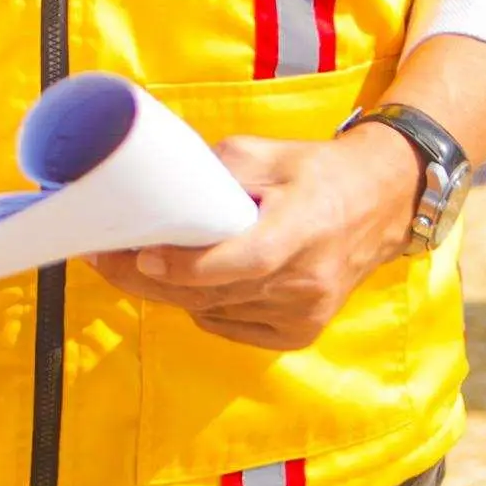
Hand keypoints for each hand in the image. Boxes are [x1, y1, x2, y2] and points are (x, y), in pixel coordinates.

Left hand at [93, 127, 416, 350]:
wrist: (382, 203)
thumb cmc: (319, 172)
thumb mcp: (269, 153)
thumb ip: (217, 170)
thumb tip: (160, 185)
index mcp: (301, 230)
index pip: (241, 261)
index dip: (187, 266)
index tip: (141, 254)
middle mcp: (306, 281)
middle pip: (214, 294)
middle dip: (151, 280)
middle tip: (103, 260)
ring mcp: (305, 313)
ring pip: (216, 312)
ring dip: (173, 294)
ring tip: (134, 266)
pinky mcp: (301, 332)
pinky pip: (233, 326)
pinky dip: (206, 308)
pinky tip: (191, 285)